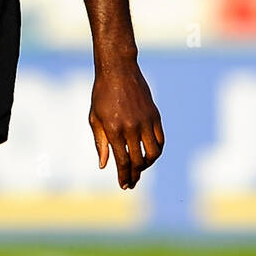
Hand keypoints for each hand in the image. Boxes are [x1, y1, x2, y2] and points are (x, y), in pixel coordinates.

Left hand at [89, 61, 163, 189]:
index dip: (124, 176)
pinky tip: (149, 155)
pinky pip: (160, 139)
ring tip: (140, 169)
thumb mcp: (95, 118)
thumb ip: (100, 143)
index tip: (124, 185)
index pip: (122, 161)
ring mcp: (145, 121)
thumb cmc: (101, 94)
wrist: (118, 70)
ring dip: (147, 165)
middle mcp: (131, 127)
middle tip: (131, 183)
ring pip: (153, 153)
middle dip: (134, 175)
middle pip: (138, 160)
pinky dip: (157, 150)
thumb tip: (103, 165)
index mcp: (114, 129)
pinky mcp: (155, 116)